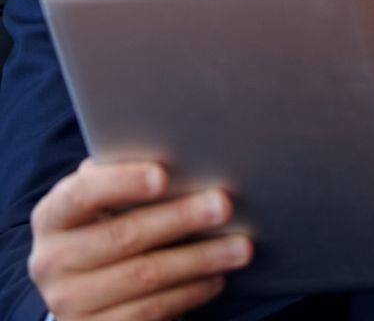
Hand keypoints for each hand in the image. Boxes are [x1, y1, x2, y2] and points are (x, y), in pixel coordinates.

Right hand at [29, 158, 252, 320]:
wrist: (82, 287)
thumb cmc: (106, 222)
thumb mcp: (104, 200)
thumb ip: (125, 176)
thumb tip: (183, 150)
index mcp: (51, 216)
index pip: (81, 194)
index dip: (122, 183)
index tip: (164, 174)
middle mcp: (51, 262)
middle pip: (123, 236)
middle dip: (180, 218)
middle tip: (225, 204)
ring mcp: (68, 303)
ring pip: (144, 278)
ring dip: (199, 260)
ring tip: (240, 246)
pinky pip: (148, 313)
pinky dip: (188, 293)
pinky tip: (216, 278)